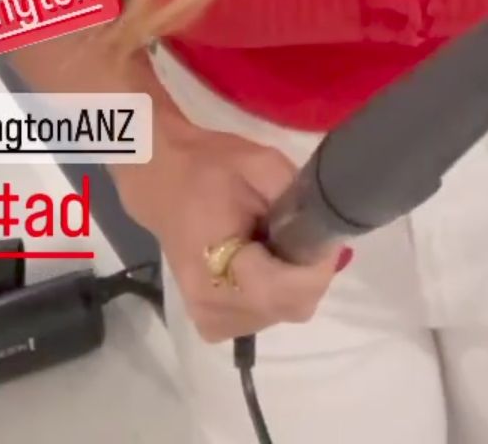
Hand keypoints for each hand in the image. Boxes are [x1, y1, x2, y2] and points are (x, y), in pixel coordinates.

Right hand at [117, 120, 347, 343]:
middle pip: (294, 305)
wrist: (160, 181)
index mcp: (219, 271)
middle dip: (307, 269)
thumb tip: (327, 230)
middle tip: (297, 230)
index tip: (321, 232)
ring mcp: (212, 323)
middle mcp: (215, 310)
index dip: (318, 264)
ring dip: (291, 279)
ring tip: (271, 241)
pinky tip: (258, 261)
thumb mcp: (260, 163)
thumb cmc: (207, 168)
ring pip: (283, 312)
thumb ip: (297, 197)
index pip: (291, 291)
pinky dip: (272, 290)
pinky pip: (264, 315)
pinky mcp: (212, 325)